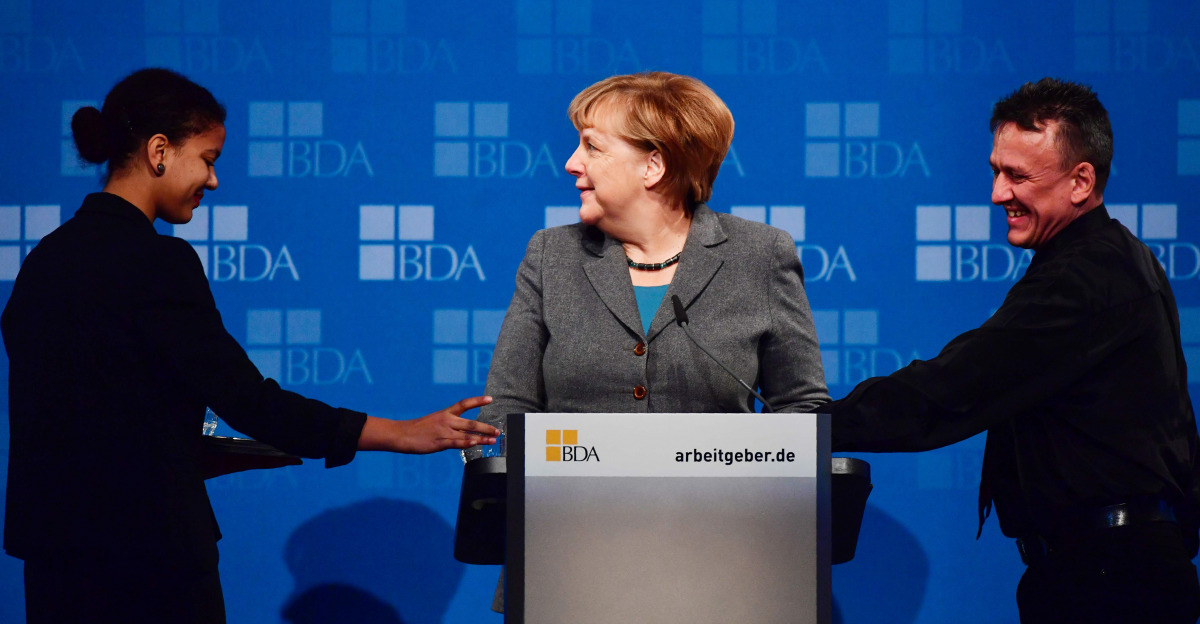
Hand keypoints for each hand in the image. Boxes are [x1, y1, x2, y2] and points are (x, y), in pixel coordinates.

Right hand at [359, 396, 499, 453]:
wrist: (402, 434)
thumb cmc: (419, 429)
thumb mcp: (435, 421)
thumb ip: (450, 425)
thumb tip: (463, 432)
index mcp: (446, 413)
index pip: (465, 404)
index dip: (478, 401)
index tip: (490, 399)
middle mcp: (447, 420)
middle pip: (471, 423)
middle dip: (486, 427)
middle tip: (497, 431)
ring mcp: (444, 432)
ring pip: (467, 434)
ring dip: (482, 438)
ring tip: (493, 440)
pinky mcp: (439, 442)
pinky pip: (456, 443)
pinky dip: (467, 443)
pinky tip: (476, 444)